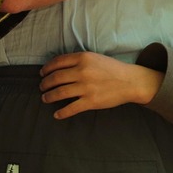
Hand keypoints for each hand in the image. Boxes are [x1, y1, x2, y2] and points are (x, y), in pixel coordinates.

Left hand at [38, 52, 160, 117]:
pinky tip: (56, 114)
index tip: (42, 73)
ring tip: (45, 98)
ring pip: (60, 93)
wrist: (130, 81)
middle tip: (42, 87)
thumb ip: (79, 60)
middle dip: (45, 83)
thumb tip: (60, 67)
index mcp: (83, 58)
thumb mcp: (95, 58)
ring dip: (49, 96)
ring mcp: (86, 87)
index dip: (47, 68)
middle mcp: (82, 72)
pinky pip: (71, 108)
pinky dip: (61, 112)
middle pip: (56, 78)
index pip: (58, 62)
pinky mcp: (91, 101)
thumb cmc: (113, 69)